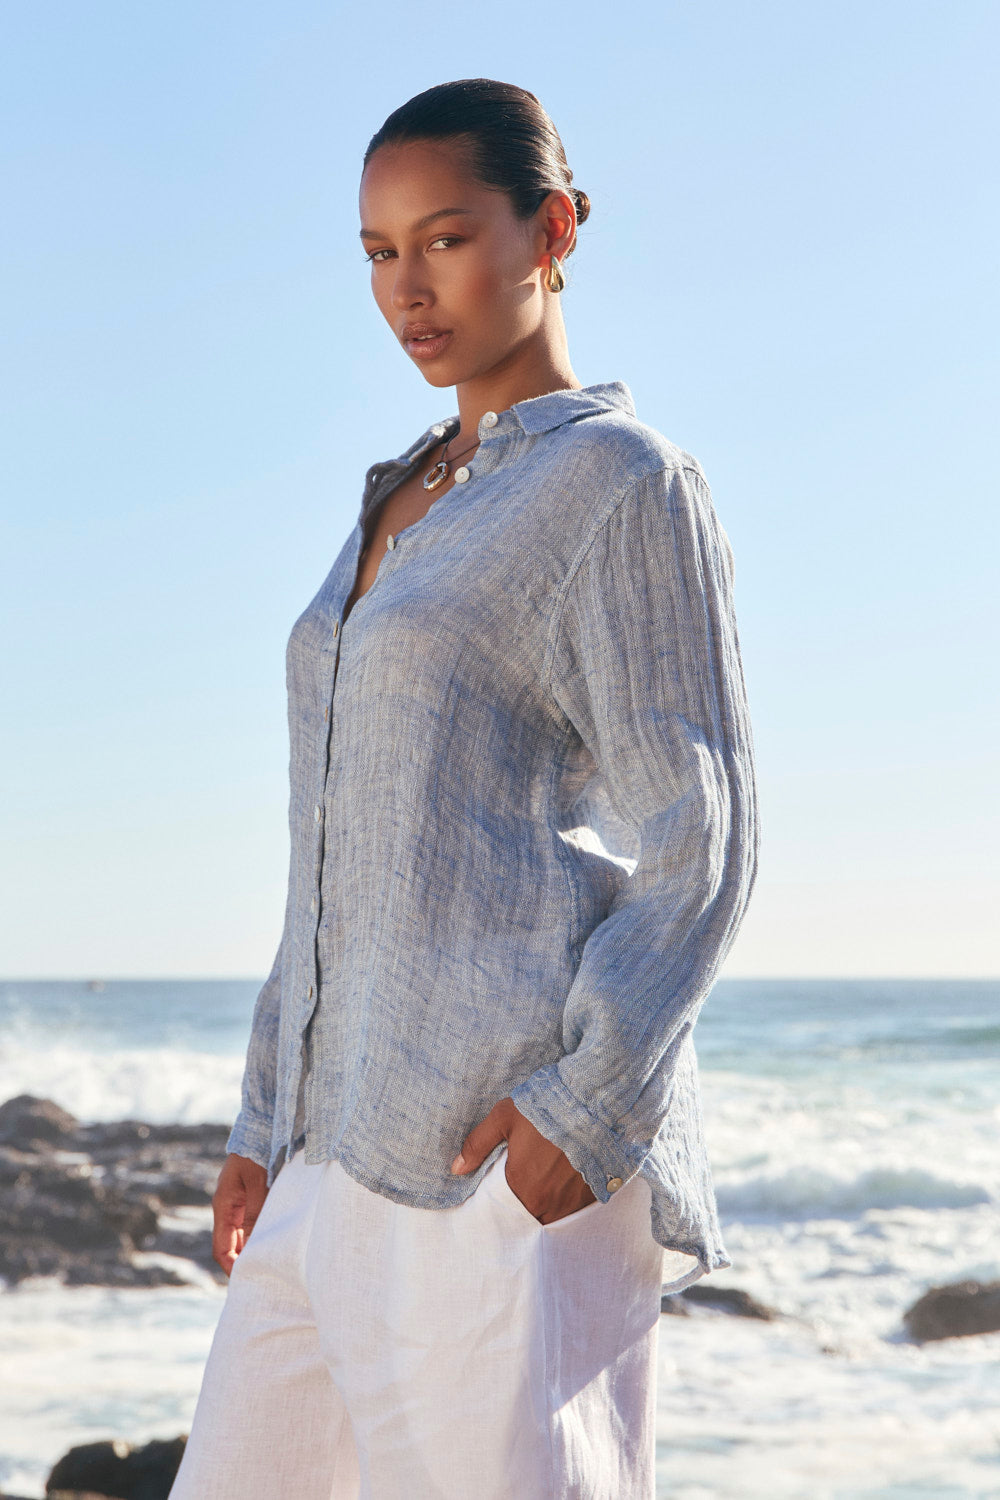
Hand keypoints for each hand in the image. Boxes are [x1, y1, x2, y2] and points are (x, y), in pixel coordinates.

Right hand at [211, 1153, 269, 1275]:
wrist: (262, 1127)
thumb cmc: (258, 1151)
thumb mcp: (258, 1183)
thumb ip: (256, 1212)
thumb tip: (255, 1245)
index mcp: (224, 1205)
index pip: (221, 1248)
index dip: (232, 1266)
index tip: (247, 1279)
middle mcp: (229, 1207)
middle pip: (232, 1245)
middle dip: (244, 1261)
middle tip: (264, 1277)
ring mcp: (239, 1202)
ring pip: (243, 1235)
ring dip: (253, 1248)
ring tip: (272, 1263)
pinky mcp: (251, 1197)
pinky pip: (252, 1222)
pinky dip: (260, 1234)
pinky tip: (275, 1240)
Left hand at [451, 1097, 596, 1223]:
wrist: (593, 1105)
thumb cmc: (546, 1110)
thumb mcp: (504, 1118)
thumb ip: (478, 1145)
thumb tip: (457, 1168)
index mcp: (522, 1187)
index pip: (502, 1212)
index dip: (498, 1206)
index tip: (497, 1195)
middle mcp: (546, 1203)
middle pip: (526, 1217)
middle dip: (520, 1208)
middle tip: (520, 1188)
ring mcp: (570, 1203)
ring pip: (550, 1216)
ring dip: (543, 1207)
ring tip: (540, 1186)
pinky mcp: (590, 1197)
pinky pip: (571, 1210)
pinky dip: (564, 1202)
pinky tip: (562, 1184)